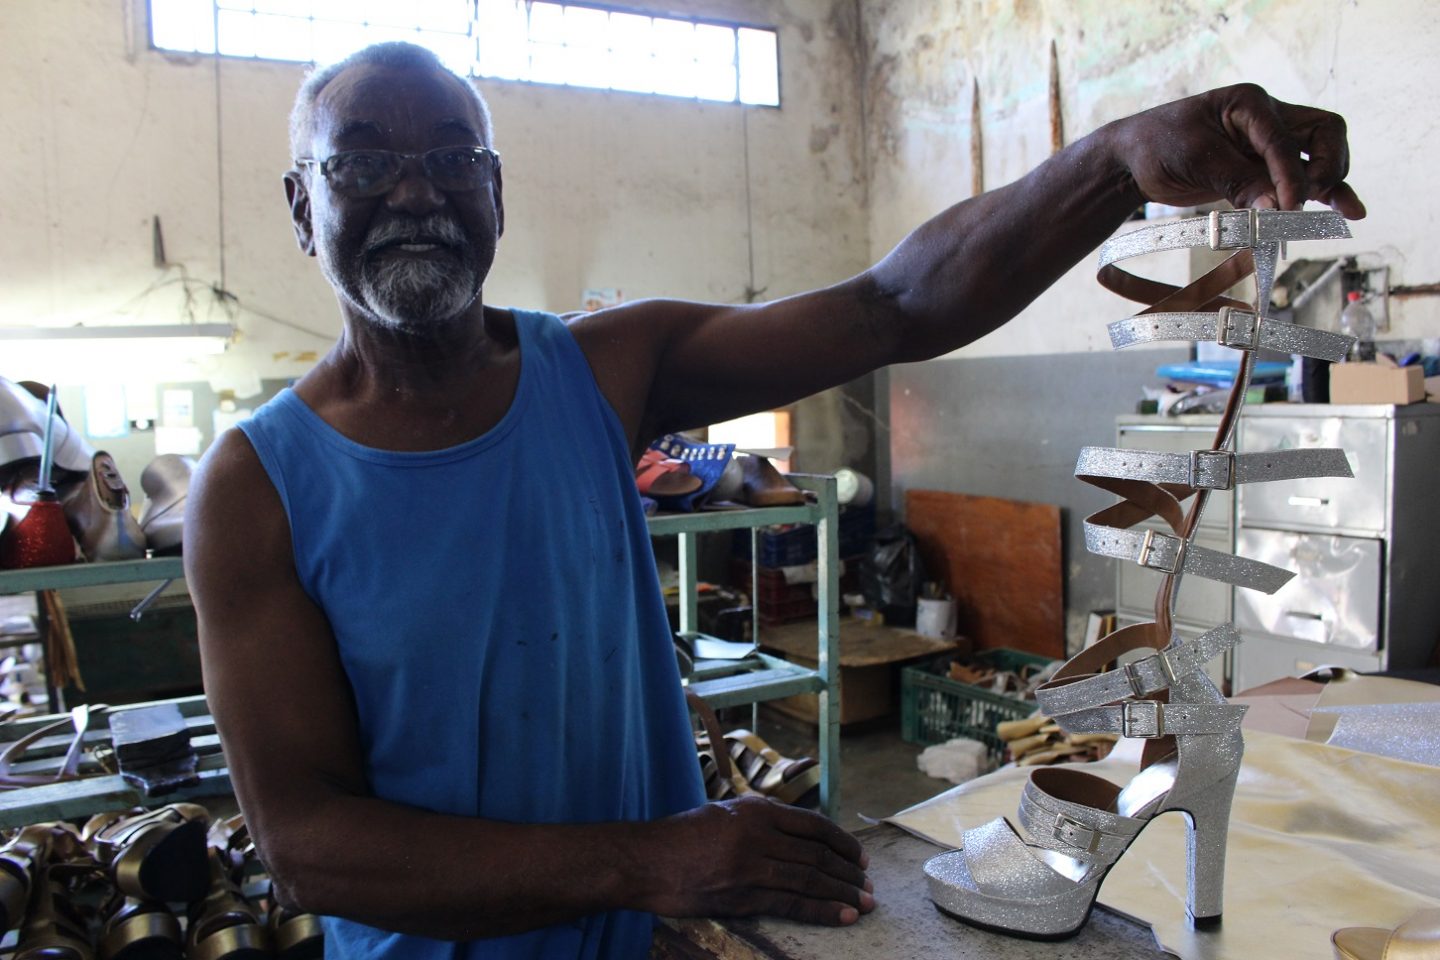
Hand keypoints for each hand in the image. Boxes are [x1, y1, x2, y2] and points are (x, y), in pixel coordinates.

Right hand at [645, 796, 874, 925]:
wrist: (643, 860)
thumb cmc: (679, 837)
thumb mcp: (723, 813)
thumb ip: (759, 822)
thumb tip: (797, 838)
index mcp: (756, 810)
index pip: (813, 825)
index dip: (841, 843)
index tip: (859, 858)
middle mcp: (757, 834)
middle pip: (816, 854)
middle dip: (848, 872)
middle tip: (869, 886)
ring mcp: (750, 865)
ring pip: (809, 879)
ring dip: (843, 893)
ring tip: (865, 904)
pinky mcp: (741, 896)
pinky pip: (791, 903)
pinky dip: (822, 910)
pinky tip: (843, 916)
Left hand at [1109, 83, 1364, 217]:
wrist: (1134, 158)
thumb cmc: (1159, 146)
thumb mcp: (1196, 161)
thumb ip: (1238, 183)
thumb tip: (1277, 210)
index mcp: (1249, 103)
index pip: (1284, 139)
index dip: (1291, 174)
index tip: (1290, 206)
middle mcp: (1267, 118)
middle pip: (1322, 133)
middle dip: (1325, 167)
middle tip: (1308, 200)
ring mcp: (1268, 143)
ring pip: (1319, 155)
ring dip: (1331, 182)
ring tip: (1345, 211)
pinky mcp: (1263, 169)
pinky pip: (1301, 178)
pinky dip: (1323, 194)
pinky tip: (1348, 211)